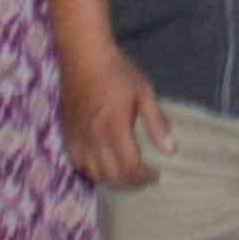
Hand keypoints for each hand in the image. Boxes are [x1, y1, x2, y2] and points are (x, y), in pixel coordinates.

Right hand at [59, 41, 174, 188]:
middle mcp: (94, 137)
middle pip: (112, 176)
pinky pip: (77, 163)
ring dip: (112, 180)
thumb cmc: (118, 71)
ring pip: (94, 173)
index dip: (144, 177)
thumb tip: (171, 150)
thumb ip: (156, 122)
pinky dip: (92, 170)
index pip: (129, 167)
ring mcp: (78, 137)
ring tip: (126, 173)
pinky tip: (104, 165)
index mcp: (115, 126)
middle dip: (131, 183)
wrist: (83, 56)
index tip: (155, 174)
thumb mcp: (144, 92)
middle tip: (143, 177)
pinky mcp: (67, 134)